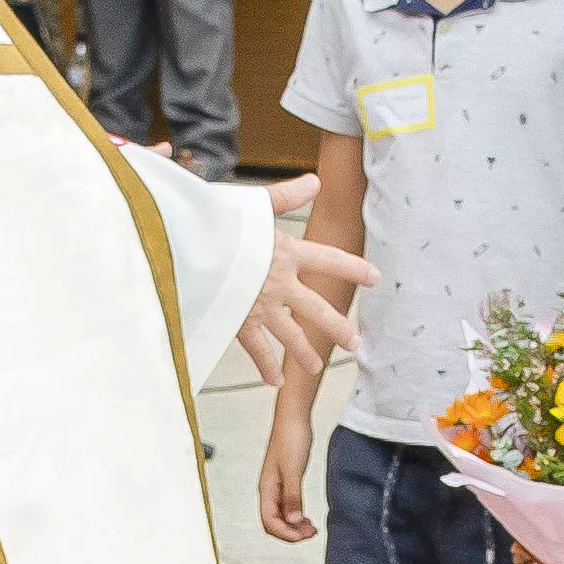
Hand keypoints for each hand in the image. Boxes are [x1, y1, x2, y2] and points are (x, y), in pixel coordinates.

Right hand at [230, 175, 377, 387]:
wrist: (187, 245)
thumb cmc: (218, 220)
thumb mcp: (255, 203)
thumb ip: (287, 195)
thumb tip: (316, 180)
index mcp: (287, 251)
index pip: (329, 260)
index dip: (354, 268)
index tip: (376, 278)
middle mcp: (280, 282)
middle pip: (317, 309)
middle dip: (338, 327)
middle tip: (356, 343)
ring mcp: (261, 305)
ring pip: (291, 335)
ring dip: (305, 352)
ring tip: (317, 367)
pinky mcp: (239, 321)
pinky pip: (258, 349)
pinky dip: (267, 367)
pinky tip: (278, 383)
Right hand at [256, 412, 317, 543]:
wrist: (293, 417)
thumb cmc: (291, 437)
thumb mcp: (294, 470)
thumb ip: (293, 496)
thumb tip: (294, 520)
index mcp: (267, 488)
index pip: (270, 522)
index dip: (285, 533)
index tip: (303, 536)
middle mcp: (269, 490)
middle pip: (274, 523)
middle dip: (291, 532)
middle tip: (311, 533)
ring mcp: (277, 486)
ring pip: (281, 516)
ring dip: (294, 526)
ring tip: (311, 528)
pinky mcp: (286, 481)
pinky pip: (288, 506)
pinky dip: (297, 516)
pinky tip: (307, 517)